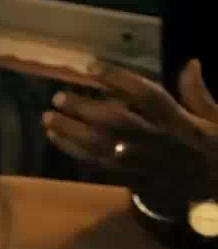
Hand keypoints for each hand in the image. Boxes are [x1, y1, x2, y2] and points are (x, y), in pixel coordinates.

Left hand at [44, 62, 217, 181]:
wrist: (215, 186)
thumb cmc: (212, 149)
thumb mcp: (216, 120)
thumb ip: (198, 93)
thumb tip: (192, 63)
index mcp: (180, 122)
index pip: (148, 97)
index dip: (119, 80)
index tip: (91, 67)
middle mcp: (158, 140)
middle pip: (117, 123)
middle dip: (84, 109)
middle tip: (58, 97)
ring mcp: (142, 161)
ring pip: (102, 146)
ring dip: (70, 131)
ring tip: (47, 117)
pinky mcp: (132, 176)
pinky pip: (98, 164)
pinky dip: (73, 150)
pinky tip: (54, 136)